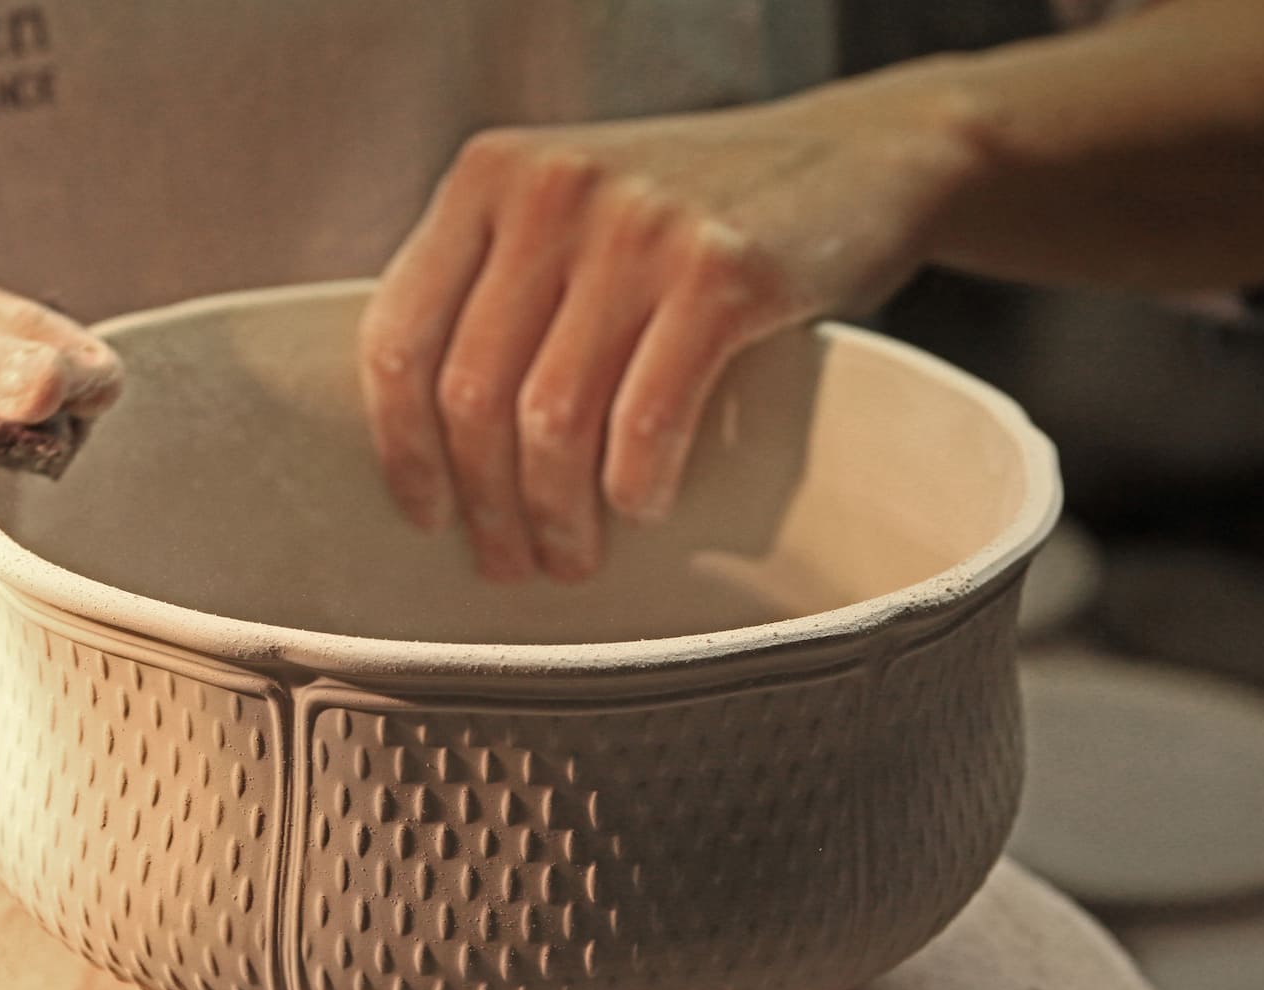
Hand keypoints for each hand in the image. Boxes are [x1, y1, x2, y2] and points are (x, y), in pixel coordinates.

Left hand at [359, 86, 981, 580]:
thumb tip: (430, 441)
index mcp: (490, 176)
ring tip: (570, 557)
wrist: (864, 153)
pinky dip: (635, 487)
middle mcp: (552, 190)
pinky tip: (642, 507)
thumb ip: (497, 281)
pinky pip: (645, 422)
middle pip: (472, 394)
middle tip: (508, 562)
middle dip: (486, 505)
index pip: (399, 334)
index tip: (425, 510)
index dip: (403, 446)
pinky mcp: (722, 272)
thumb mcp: (575, 207)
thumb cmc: (701, 208)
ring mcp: (638, 227)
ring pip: (551, 421)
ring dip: (555, 516)